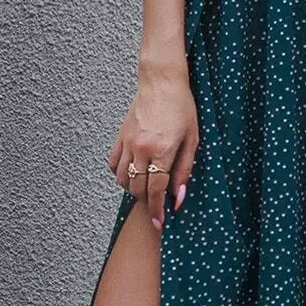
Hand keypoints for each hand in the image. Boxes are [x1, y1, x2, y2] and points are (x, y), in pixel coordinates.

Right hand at [108, 63, 198, 231]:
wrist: (162, 82)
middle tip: (157, 206)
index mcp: (163, 149)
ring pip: (122, 179)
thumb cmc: (182, 109)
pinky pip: (113, 165)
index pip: (157, 189)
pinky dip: (120, 175)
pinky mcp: (120, 137)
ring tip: (146, 189)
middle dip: (147, 202)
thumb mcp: (192, 139)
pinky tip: (132, 174)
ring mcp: (128, 143)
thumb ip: (185, 169)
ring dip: (133, 190)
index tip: (160, 223)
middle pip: (138, 188)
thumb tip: (179, 197)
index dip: (158, 209)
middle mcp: (142, 148)